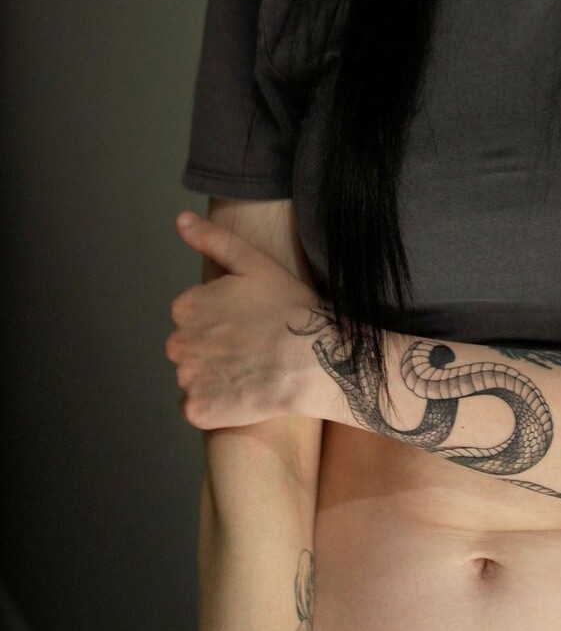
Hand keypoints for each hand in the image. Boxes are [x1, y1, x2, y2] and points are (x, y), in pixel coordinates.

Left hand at [167, 212, 327, 427]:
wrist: (313, 358)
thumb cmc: (288, 307)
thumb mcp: (253, 261)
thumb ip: (212, 239)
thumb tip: (179, 220)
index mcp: (185, 306)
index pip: (192, 318)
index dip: (222, 322)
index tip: (248, 324)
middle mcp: (176, 343)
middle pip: (190, 349)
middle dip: (213, 349)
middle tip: (252, 349)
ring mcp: (186, 379)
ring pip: (194, 378)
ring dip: (214, 378)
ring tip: (251, 371)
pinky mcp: (198, 410)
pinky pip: (198, 408)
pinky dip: (216, 405)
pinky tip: (244, 394)